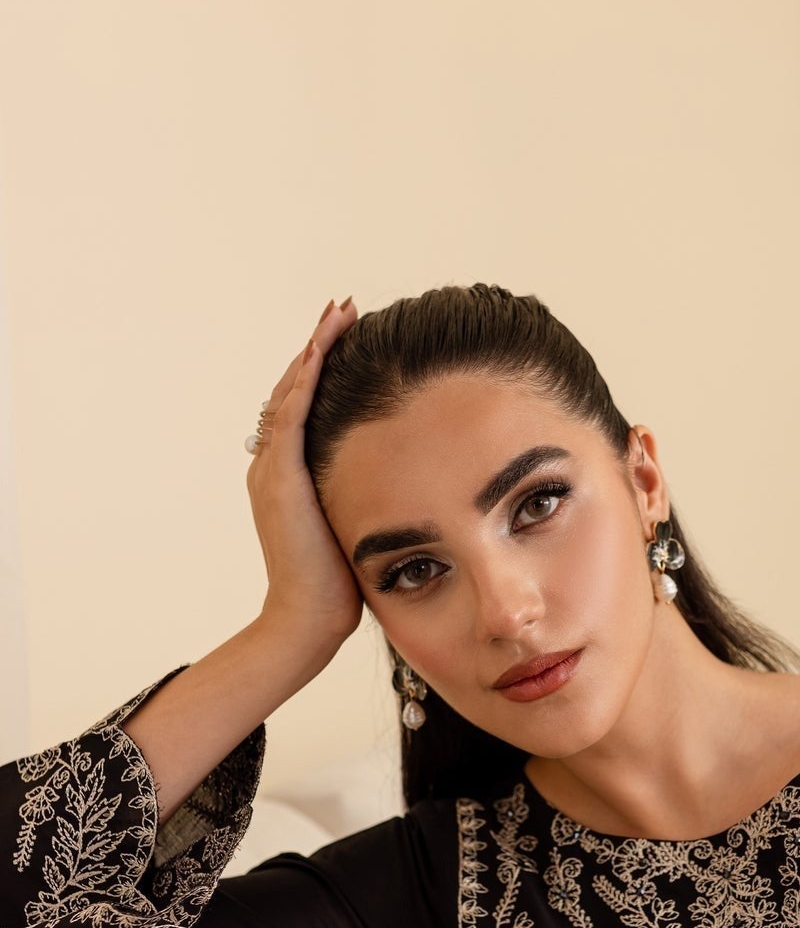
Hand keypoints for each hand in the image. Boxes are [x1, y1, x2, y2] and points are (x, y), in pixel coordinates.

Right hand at [246, 295, 363, 650]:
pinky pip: (290, 414)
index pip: (302, 410)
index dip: (322, 371)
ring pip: (289, 392)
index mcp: (285, 477)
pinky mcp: (281, 479)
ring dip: (314, 349)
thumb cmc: (339, 586)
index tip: (349, 338)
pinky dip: (305, 376)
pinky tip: (323, 347)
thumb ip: (362, 496)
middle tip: (342, 309)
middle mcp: (271, 466)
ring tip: (336, 313)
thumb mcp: (353, 526)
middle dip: (318, 347)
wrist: (309, 618)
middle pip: (291, 389)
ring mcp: (271, 470)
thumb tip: (400, 482)